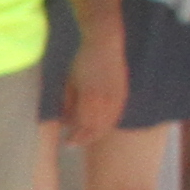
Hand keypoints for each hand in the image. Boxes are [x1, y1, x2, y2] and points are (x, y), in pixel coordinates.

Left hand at [64, 28, 129, 144]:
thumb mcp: (69, 82)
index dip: (75, 136)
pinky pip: (117, 115)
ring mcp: (117, 97)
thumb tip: (64, 122)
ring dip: (96, 134)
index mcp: (89, 97)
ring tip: (85, 138)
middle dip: (84, 139)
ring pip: (108, 123)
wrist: (104, 44)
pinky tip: (101, 127)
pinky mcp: (124, 93)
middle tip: (73, 144)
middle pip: (96, 128)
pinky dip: (108, 124)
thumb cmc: (82, 62)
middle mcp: (105, 100)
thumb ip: (68, 104)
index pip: (83, 125)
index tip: (66, 143)